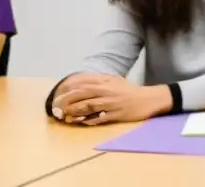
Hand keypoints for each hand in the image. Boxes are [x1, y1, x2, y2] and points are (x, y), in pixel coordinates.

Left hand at [52, 76, 169, 124]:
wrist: (148, 99)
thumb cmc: (129, 91)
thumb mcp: (114, 81)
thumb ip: (99, 81)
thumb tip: (80, 84)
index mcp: (106, 81)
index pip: (83, 82)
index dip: (68, 88)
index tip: (57, 94)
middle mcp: (107, 90)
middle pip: (83, 93)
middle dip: (67, 100)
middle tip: (56, 107)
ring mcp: (111, 102)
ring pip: (88, 105)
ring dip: (75, 111)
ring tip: (65, 116)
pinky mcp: (116, 114)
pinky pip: (99, 118)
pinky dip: (88, 120)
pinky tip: (81, 122)